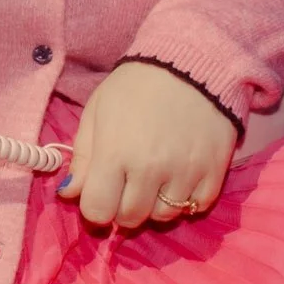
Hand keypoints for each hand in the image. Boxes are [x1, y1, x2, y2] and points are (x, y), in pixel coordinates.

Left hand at [57, 60, 237, 228]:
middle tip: (125, 186)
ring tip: (152, 179)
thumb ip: (82, 156)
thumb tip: (69, 193)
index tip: (99, 195)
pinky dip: (185, 200)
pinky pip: (196, 207)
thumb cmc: (135, 87)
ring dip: (153, 205)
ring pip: (164, 217)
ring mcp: (185, 173)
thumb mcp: (96, 112)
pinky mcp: (214, 172)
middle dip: (121, 208)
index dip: (94, 208)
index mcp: (115, 154)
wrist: (190, 65)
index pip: (97, 211)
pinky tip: (178, 178)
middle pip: (130, 218)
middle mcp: (150, 170)